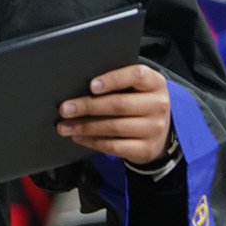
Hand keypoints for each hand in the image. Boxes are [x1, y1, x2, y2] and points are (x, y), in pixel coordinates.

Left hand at [56, 63, 171, 164]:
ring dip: (85, 127)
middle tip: (65, 109)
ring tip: (65, 126)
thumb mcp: (135, 87)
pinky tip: (79, 137)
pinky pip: (115, 146)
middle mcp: (158, 105)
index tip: (91, 85)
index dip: (113, 79)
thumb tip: (78, 87)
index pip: (136, 75)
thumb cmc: (138, 101)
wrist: (160, 130)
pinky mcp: (146, 149)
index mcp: (155, 83)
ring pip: (114, 127)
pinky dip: (93, 142)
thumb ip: (116, 82)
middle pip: (119, 104)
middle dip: (88, 106)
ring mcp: (154, 129)